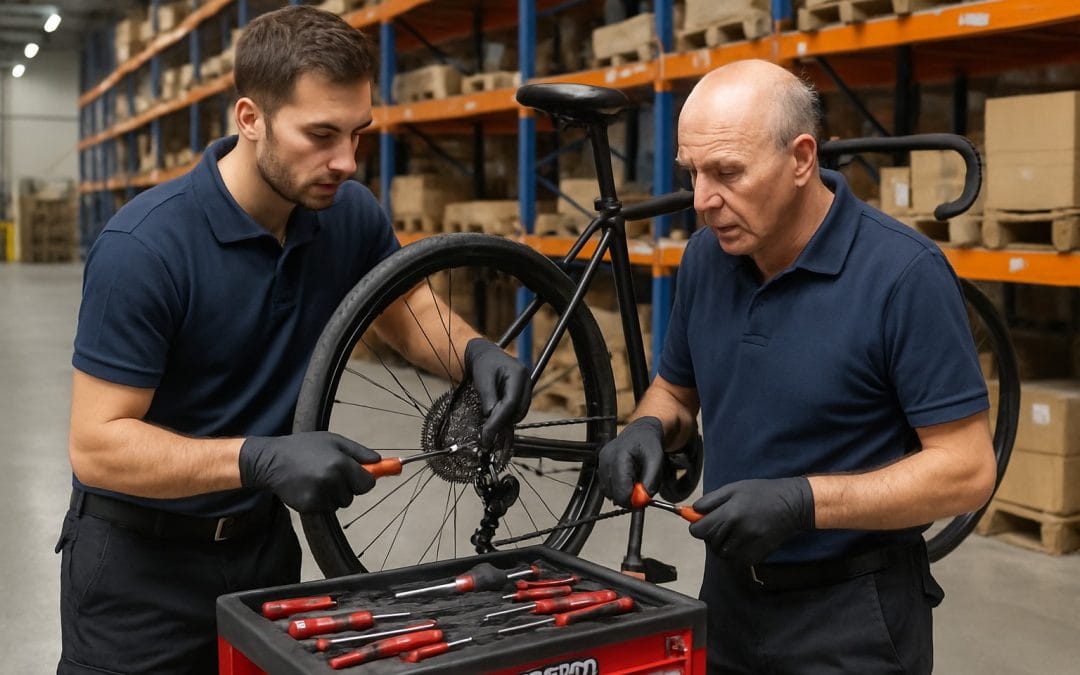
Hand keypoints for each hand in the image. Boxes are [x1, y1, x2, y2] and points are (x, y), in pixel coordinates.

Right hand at [239, 431, 381, 512]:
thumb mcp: (333, 440)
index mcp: (340, 463)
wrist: (272, 460)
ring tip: (317, 478)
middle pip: (354, 494)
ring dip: (334, 495)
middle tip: (331, 473)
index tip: (360, 477)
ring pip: (340, 503)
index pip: (368, 483)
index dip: (364, 480)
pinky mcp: (308, 506)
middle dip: (348, 486)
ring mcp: (319, 495)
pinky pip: (326, 508)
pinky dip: (321, 501)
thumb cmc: (305, 447)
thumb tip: (379, 461)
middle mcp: (331, 481)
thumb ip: (358, 452)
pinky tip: (309, 487)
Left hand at [464, 338, 531, 446]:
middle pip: (519, 409)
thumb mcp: (482, 379)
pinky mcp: (522, 394)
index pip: (511, 402)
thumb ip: (488, 398)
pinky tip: (496, 423)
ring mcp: (526, 388)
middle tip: (487, 436)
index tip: (487, 434)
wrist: (485, 355)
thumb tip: (491, 417)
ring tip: (490, 430)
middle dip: (503, 424)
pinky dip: (507, 418)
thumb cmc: (483, 364)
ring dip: (506, 422)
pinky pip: (517, 410)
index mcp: (518, 373)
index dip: (499, 420)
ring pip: (520, 412)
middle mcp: (526, 381)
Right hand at [598, 416, 664, 507]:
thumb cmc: (649, 445)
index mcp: (620, 456)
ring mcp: (601, 462)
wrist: (641, 432)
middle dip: (628, 498)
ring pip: (608, 492)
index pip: (620, 489)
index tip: (643, 503)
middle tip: (641, 496)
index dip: (632, 501)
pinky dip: (617, 488)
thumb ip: (650, 482)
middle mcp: (607, 458)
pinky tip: (628, 480)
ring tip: (635, 482)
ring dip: (622, 493)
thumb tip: (643, 500)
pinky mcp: (600, 466)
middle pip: (613, 493)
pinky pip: (606, 486)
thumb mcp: (656, 462)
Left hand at [688, 477, 814, 564]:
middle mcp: (737, 532)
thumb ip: (711, 501)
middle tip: (723, 522)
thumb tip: (692, 511)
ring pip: (722, 552)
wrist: (791, 505)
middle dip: (711, 533)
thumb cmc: (761, 493)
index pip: (698, 530)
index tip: (702, 521)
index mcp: (729, 514)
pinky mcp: (757, 556)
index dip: (697, 525)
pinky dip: (736, 551)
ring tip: (734, 530)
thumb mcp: (734, 489)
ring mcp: (748, 546)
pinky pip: (736, 558)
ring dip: (723, 544)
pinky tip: (745, 538)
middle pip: (709, 542)